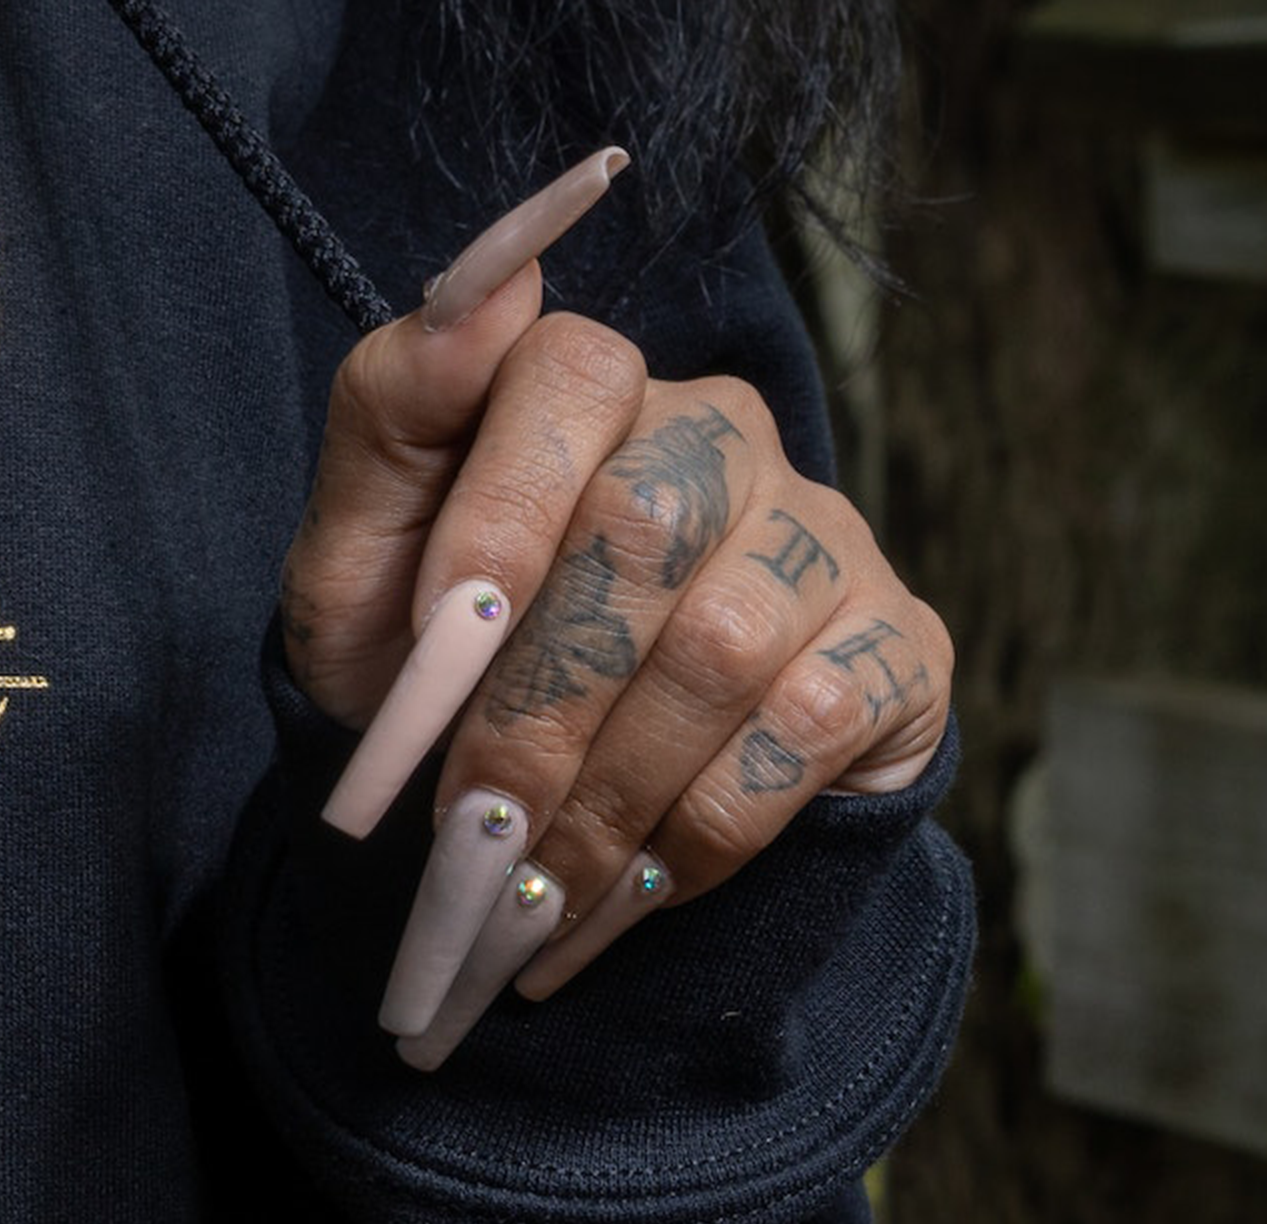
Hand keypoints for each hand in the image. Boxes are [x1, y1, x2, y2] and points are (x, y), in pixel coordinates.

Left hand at [281, 153, 952, 1067]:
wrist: (582, 786)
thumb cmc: (450, 667)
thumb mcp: (367, 566)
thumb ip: (389, 428)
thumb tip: (481, 284)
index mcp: (596, 389)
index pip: (567, 377)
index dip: (500, 509)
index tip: (440, 645)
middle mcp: (725, 437)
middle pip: (643, 532)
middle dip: (536, 708)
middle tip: (468, 832)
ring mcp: (822, 536)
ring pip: (722, 649)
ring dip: (604, 800)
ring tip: (526, 898)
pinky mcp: (899, 643)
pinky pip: (806, 733)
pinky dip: (695, 838)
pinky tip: (623, 893)